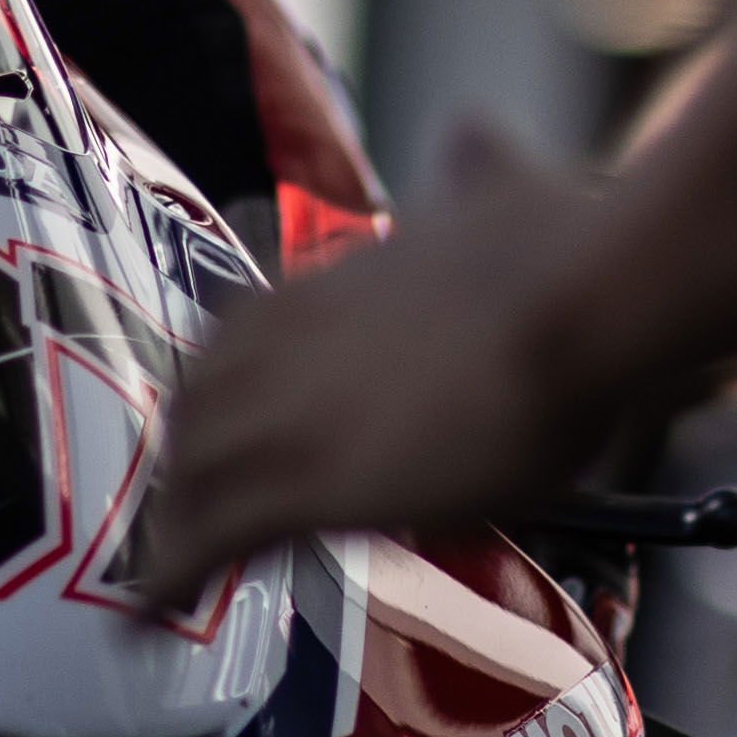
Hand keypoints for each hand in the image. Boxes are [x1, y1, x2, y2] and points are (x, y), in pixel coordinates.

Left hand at [138, 134, 624, 603]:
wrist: (580, 299)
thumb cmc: (564, 249)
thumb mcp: (502, 187)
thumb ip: (476, 168)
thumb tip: (472, 132)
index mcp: (333, 279)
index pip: (239, 331)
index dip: (221, 380)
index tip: (218, 414)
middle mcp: (289, 336)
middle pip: (196, 402)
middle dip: (184, 455)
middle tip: (182, 504)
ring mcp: (289, 410)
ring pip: (191, 469)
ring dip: (174, 517)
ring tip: (166, 565)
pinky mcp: (307, 482)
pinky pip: (211, 536)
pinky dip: (172, 573)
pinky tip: (156, 605)